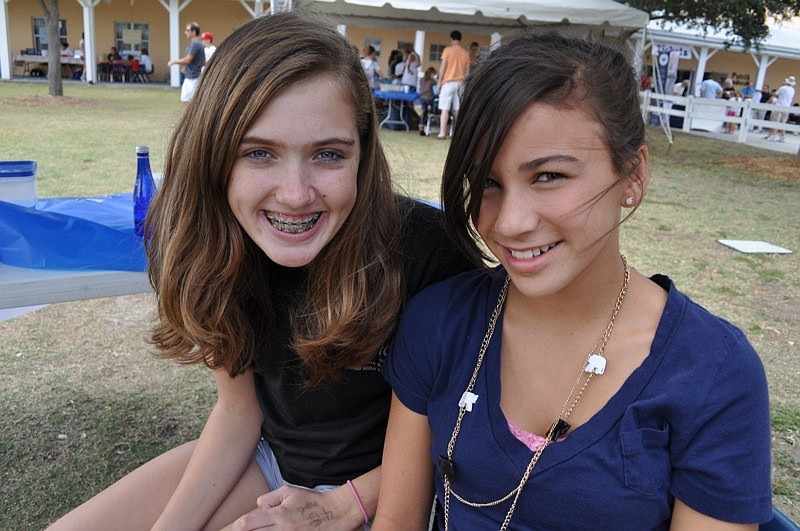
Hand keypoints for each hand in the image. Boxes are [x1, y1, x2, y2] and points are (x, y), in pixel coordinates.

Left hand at [231, 485, 360, 529]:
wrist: (335, 513)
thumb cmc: (311, 501)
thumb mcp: (289, 492)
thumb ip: (270, 497)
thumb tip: (258, 506)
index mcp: (279, 515)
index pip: (248, 523)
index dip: (238, 526)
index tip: (237, 526)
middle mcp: (282, 529)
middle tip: (247, 528)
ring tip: (264, 530)